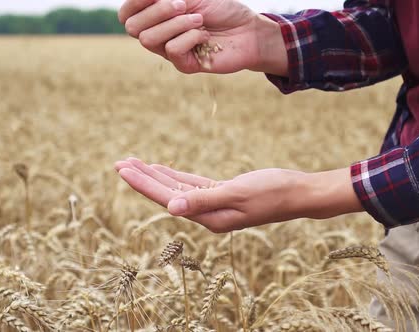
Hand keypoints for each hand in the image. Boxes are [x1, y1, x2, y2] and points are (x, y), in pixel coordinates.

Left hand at [115, 158, 362, 232]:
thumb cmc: (273, 192)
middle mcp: (208, 213)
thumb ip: (203, 200)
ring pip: (178, 188)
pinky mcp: (223, 193)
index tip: (123, 169)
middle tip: (119, 163)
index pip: (167, 198)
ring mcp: (215, 204)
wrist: (299, 192)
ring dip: (156, 176)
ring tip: (134, 164)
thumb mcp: (237, 194)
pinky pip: (193, 184)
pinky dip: (176, 176)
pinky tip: (163, 168)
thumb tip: (170, 207)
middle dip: (143, 178)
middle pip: (167, 193)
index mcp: (209, 217)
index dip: (143, 183)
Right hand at [118, 0, 287, 74]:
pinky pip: (172, 50)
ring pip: (149, 40)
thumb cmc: (221, 7)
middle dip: (157, 10)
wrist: (248, 29)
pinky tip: (205, 36)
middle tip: (183, 3)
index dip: (135, 2)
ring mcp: (170, 51)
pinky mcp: (184, 65)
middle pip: (133, 27)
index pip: (127, 14)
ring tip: (199, 19)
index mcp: (155, 16)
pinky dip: (190, 37)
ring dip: (175, 23)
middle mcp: (159, 34)